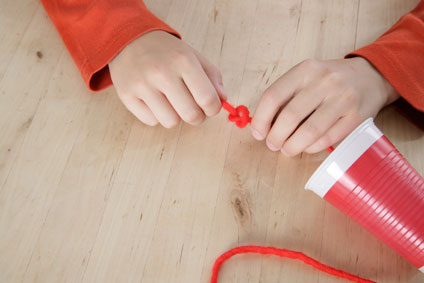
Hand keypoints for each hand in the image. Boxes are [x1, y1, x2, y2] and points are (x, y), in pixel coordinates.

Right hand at [109, 31, 224, 127]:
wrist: (129, 39)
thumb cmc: (166, 52)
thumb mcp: (193, 56)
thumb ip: (212, 77)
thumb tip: (222, 100)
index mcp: (183, 60)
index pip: (207, 99)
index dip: (213, 109)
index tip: (210, 107)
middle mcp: (161, 73)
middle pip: (190, 115)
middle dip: (197, 117)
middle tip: (194, 109)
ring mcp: (142, 85)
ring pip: (170, 122)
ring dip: (175, 116)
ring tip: (172, 102)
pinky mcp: (126, 95)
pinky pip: (151, 121)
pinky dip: (156, 115)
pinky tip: (154, 100)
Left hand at [250, 57, 398, 155]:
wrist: (371, 76)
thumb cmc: (330, 81)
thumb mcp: (307, 76)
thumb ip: (286, 96)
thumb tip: (263, 125)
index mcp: (306, 70)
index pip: (273, 96)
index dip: (261, 119)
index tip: (258, 133)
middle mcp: (324, 82)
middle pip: (290, 117)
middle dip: (276, 137)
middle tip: (273, 144)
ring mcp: (343, 99)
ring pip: (309, 131)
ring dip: (292, 146)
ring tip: (287, 149)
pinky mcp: (356, 117)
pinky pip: (327, 139)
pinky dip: (311, 148)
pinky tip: (306, 147)